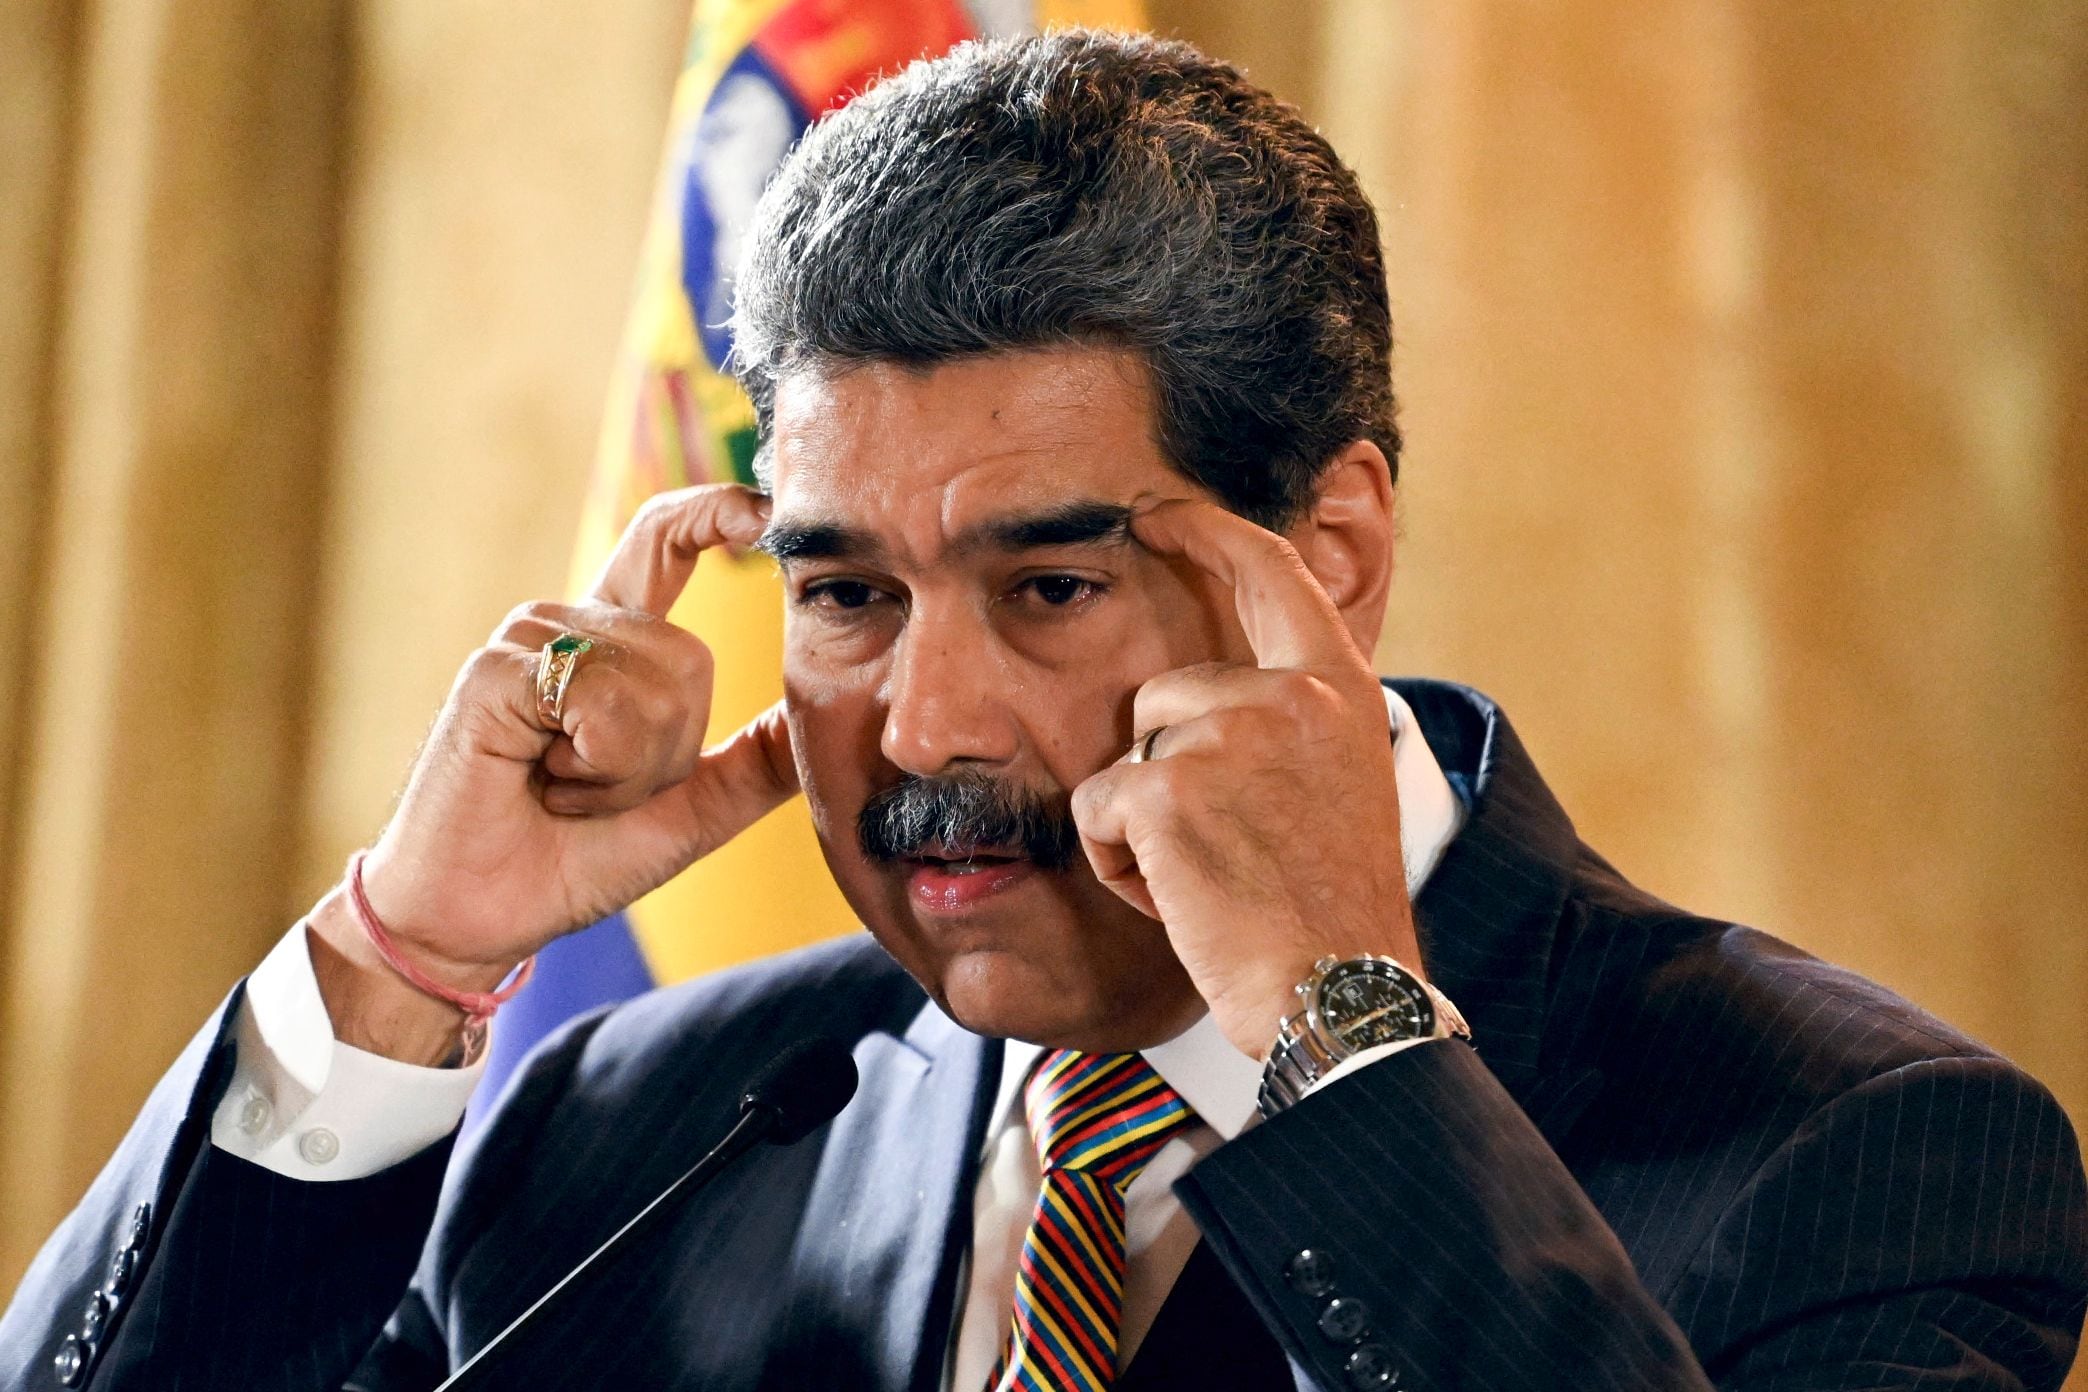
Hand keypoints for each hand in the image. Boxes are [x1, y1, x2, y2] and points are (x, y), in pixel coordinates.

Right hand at [308, 485, 797, 1060]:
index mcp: (613, 644)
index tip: (762, 514)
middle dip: (668, 751)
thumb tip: (838, 706)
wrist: (475, 919)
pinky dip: (595, 766)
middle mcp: (570, 625)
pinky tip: (539, 778)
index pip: (665, 544)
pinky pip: (602, 701)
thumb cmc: (570, 860)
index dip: (714, 514)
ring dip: (628, 768)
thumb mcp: (689, 812)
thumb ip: (757, 761)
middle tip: (596, 790)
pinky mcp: (497, 670)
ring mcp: (528, 640)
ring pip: (655, 680)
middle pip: (691, 657)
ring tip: (562, 786)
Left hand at [1069, 499, 1422, 1059]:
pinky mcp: (1166, 787)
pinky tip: (1183, 899)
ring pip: (1129, 754)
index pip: (1268, 571)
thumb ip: (1290, 722)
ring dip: (1147, 822)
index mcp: (1339, 687)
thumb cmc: (1334, 910)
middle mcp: (1287, 695)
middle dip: (1169, 771)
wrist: (1338, 992)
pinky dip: (1120, 864)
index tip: (1158, 511)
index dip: (1206, 531)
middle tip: (1231, 851)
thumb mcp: (1341, 784)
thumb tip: (1207, 696)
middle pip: (1166, 693)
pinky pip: (1099, 809)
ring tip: (1213, 878)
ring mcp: (1226, 735)